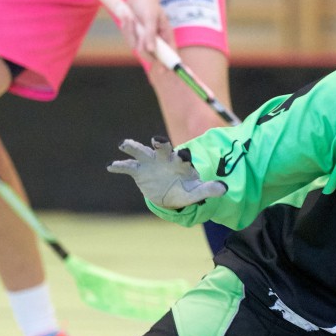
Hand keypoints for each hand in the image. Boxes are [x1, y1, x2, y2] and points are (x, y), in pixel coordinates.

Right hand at [108, 137, 226, 208]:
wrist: (170, 195)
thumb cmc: (186, 188)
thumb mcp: (196, 192)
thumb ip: (209, 189)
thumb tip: (224, 189)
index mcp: (180, 162)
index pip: (182, 156)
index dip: (183, 155)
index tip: (183, 155)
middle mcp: (164, 158)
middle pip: (162, 147)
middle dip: (160, 143)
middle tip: (157, 140)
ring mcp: (150, 163)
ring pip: (141, 151)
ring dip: (133, 147)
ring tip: (124, 144)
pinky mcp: (139, 171)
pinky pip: (128, 167)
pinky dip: (120, 166)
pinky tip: (111, 166)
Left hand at [121, 0, 173, 59]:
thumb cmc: (149, 4)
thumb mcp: (151, 17)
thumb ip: (151, 34)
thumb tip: (151, 49)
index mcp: (166, 37)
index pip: (170, 55)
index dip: (167, 65)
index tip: (163, 71)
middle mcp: (157, 41)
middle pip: (150, 56)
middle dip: (140, 45)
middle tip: (135, 26)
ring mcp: (145, 40)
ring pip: (136, 47)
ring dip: (131, 32)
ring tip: (129, 17)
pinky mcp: (136, 37)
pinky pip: (129, 40)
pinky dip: (126, 29)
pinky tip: (127, 18)